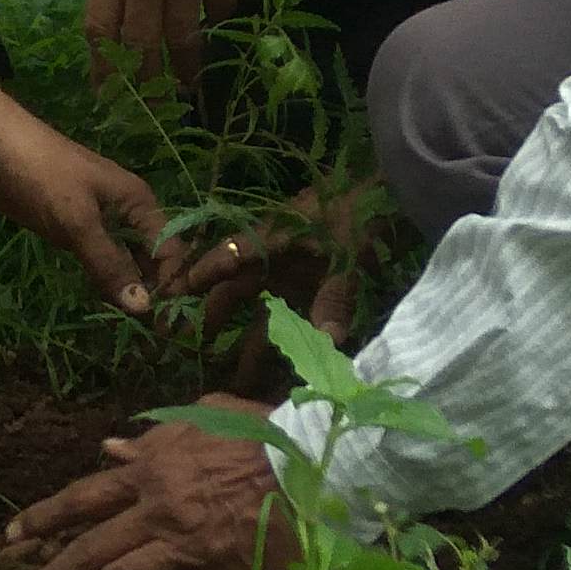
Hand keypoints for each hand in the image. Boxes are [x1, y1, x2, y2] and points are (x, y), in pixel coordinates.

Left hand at [0, 103, 168, 316]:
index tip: (163, 324)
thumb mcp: (78, 222)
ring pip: (124, 259)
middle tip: (148, 332)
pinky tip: (102, 301)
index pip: (170, 250)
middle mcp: (126, 211)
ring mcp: (99, 219)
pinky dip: (103, 276)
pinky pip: (98, 256)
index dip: (170, 285)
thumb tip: (143, 308)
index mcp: (139, 202)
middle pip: (150, 256)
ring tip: (128, 325)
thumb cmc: (42, 176)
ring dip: (126, 286)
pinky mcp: (73, 226)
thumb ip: (109, 264)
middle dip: (151, 290)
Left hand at [0, 404, 297, 569]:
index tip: (13, 537)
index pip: (82, 498)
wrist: (320, 468)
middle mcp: (160, 512)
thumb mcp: (206, 417)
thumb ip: (157, 436)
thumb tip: (111, 449)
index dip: (43, 519)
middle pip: (92, 548)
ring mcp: (187, 550)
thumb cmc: (267, 434)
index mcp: (154, 469)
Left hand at [84, 0, 271, 89]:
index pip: (100, 28)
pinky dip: (218, 26)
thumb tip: (124, 24)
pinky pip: (217, 14)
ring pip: (179, 39)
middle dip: (144, 82)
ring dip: (186, 70)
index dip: (104, 67)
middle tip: (151, 108)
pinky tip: (219, 35)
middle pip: (138, 44)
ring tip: (189, 90)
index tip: (109, 94)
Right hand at [157, 182, 373, 378]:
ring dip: (253, 339)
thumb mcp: (349, 254)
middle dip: (217, 317)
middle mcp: (280, 256)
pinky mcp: (320, 280)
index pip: (229, 256)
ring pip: (266, 308)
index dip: (203, 274)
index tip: (175, 293)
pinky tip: (282, 365)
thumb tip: (326, 342)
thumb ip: (335, 297)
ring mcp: (300, 269)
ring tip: (237, 375)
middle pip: (239, 288)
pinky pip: (295, 313)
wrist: (395, 193)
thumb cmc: (363, 215)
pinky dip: (287, 337)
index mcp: (276, 238)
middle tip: (195, 347)